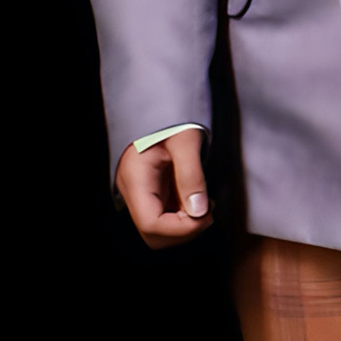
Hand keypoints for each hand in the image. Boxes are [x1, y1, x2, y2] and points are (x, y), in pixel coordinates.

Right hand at [116, 128, 211, 248]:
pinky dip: (184, 218)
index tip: (204, 214)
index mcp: (136, 180)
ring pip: (160, 232)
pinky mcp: (152, 195)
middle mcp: (134, 192)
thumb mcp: (185, 140)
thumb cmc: (170, 118)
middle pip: (153, 235)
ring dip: (185, 226)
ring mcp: (141, 196)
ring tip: (204, 204)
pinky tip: (197, 200)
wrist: (162, 105)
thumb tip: (199, 211)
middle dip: (184, 230)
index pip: (151, 224)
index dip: (180, 228)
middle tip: (207, 210)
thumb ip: (192, 175)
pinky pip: (166, 219)